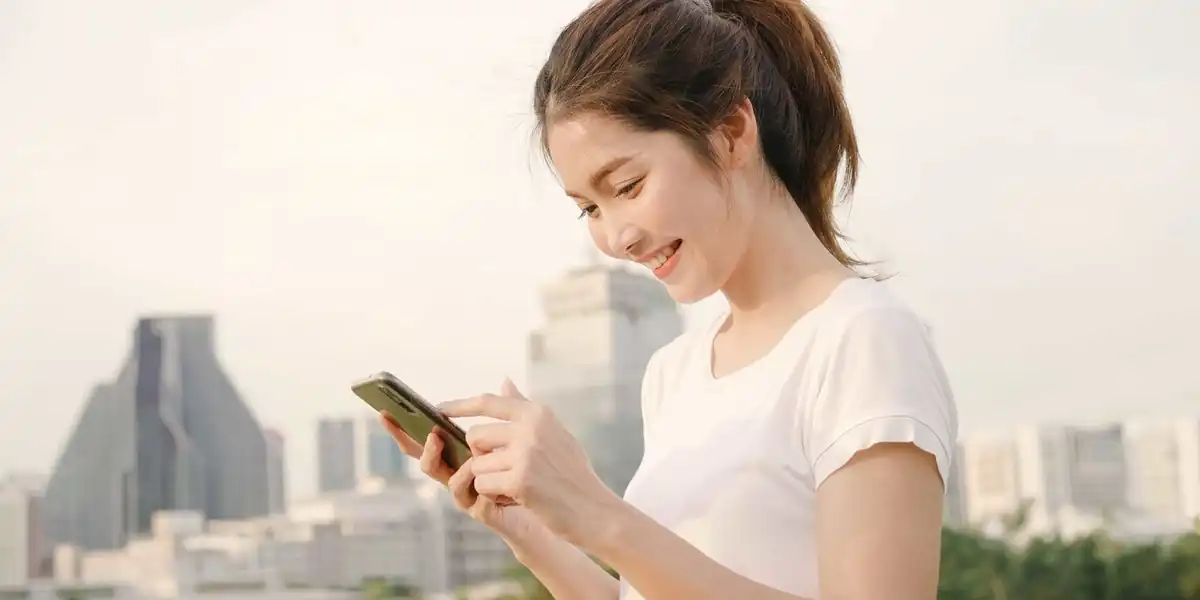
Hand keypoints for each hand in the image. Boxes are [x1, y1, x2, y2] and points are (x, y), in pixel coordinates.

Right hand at [378, 409, 537, 540]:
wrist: (550, 506)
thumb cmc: (531, 473)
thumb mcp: (520, 437)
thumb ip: (508, 413)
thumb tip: (504, 379)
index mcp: (462, 456)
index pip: (428, 440)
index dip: (406, 428)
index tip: (386, 411)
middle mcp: (459, 475)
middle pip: (424, 458)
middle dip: (404, 438)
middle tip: (395, 419)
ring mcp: (466, 492)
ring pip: (439, 474)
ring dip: (435, 454)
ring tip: (436, 437)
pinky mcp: (479, 509)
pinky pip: (462, 493)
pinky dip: (465, 477)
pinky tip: (472, 465)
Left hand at [439, 379, 620, 546]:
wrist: (594, 510)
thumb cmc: (571, 473)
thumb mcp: (553, 432)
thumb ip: (524, 408)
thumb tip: (504, 380)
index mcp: (537, 413)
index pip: (488, 402)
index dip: (460, 405)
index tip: (439, 408)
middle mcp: (530, 428)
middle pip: (475, 436)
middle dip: (482, 457)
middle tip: (505, 471)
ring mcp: (525, 453)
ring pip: (477, 464)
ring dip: (490, 480)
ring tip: (517, 487)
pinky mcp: (520, 480)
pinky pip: (483, 484)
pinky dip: (494, 495)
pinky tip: (518, 498)